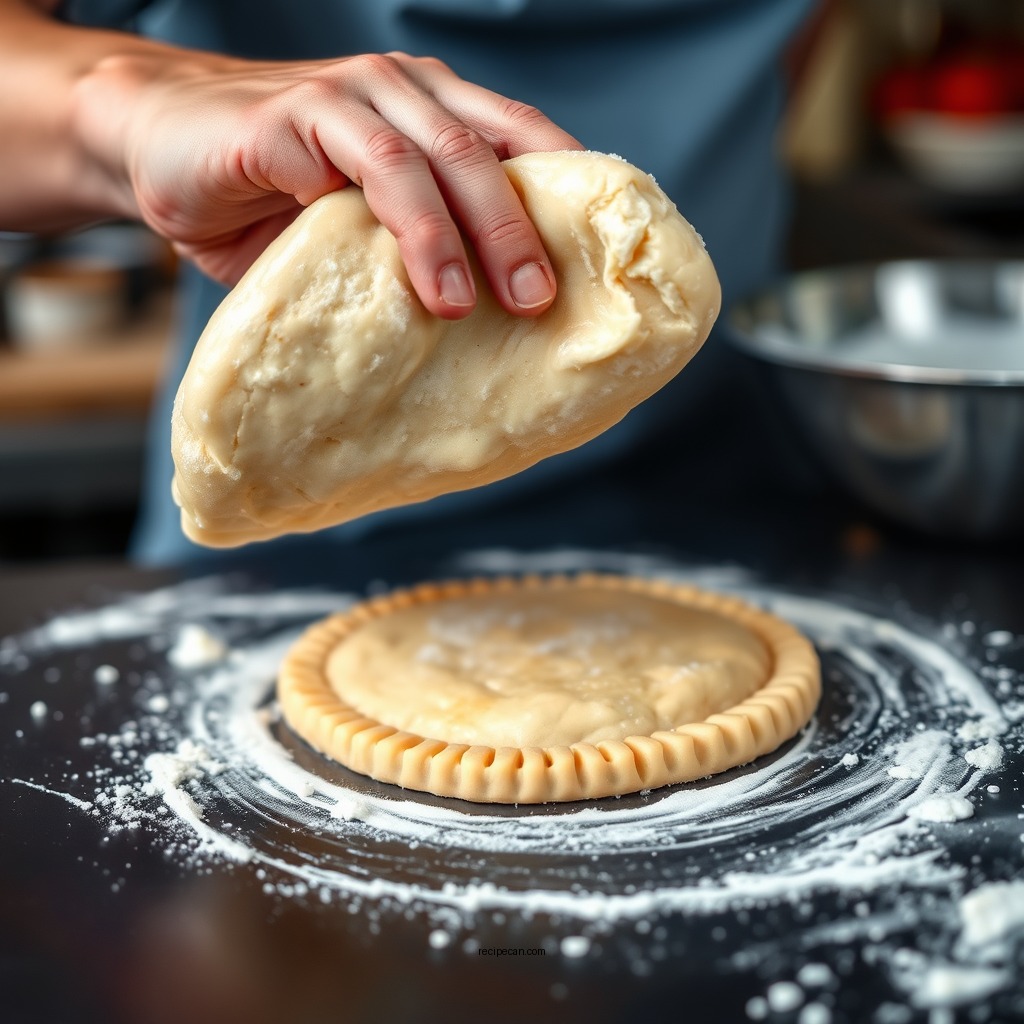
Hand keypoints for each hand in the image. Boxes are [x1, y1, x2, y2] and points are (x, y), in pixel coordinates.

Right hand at [78, 50, 582, 317]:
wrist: (157, 149)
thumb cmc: (269, 202)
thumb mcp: (357, 232)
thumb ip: (412, 257)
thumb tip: (486, 340)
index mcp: (433, 116)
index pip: (521, 143)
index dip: (569, 195)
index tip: (602, 264)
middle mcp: (402, 95)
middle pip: (488, 154)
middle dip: (524, 231)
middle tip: (544, 303)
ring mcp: (347, 99)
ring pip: (433, 158)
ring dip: (466, 235)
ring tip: (482, 307)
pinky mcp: (290, 119)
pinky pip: (362, 167)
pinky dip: (401, 226)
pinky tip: (421, 284)